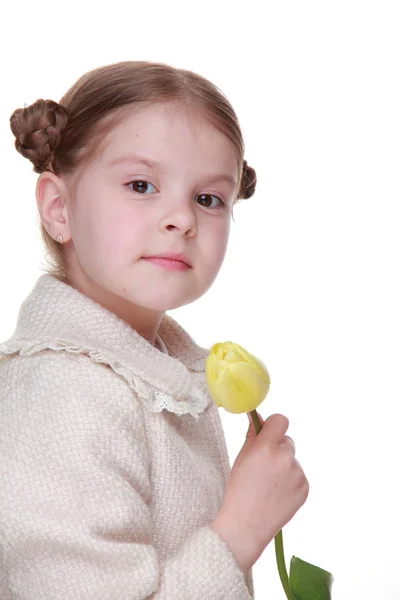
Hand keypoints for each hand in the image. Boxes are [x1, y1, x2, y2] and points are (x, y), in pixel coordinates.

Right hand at [211, 413, 308, 572]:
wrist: (246, 526)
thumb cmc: (238, 491)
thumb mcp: (241, 458)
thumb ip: (253, 435)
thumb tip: (258, 418)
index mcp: (266, 448)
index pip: (280, 420)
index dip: (272, 426)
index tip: (266, 434)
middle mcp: (285, 458)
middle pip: (287, 441)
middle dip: (277, 448)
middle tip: (263, 466)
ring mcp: (297, 474)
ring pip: (292, 459)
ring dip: (283, 465)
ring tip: (269, 484)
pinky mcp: (305, 488)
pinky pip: (298, 475)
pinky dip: (290, 481)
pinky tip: (277, 493)